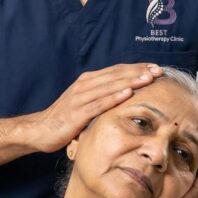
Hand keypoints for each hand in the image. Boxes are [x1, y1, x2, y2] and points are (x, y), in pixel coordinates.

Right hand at [28, 63, 162, 152]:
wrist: (40, 129)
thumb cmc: (65, 118)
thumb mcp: (85, 102)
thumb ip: (101, 96)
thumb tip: (124, 94)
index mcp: (88, 81)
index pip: (116, 70)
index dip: (136, 68)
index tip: (155, 67)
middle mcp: (84, 85)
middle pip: (116, 75)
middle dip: (138, 72)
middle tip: (158, 71)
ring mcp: (80, 98)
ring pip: (109, 86)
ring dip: (130, 81)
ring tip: (148, 79)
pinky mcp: (76, 113)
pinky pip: (98, 104)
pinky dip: (113, 97)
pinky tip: (127, 94)